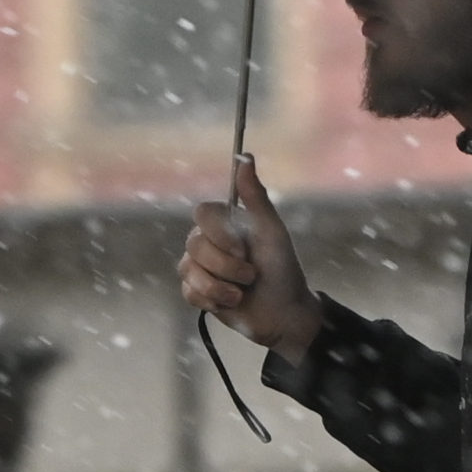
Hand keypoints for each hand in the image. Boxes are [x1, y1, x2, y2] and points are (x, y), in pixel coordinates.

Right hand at [181, 158, 322, 360]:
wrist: (283, 314)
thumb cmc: (282, 270)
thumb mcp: (271, 232)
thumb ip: (255, 196)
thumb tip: (245, 157)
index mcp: (225, 223)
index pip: (202, 213)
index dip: (220, 234)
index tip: (243, 249)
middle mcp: (208, 241)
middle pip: (194, 244)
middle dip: (226, 266)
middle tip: (250, 276)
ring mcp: (200, 267)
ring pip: (188, 270)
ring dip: (221, 286)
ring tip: (241, 293)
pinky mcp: (197, 292)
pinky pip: (188, 292)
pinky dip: (212, 300)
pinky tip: (230, 302)